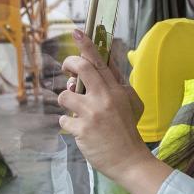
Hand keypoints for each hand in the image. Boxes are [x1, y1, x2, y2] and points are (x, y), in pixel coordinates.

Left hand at [58, 29, 150, 181]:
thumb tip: (87, 75)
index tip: (77, 32)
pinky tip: (80, 131)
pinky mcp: (82, 130)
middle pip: (80, 69)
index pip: (100, 62)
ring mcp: (92, 114)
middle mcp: (104, 98)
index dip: (87, 45)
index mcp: (116, 90)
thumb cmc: (128, 131)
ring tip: (75, 111)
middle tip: (67, 70)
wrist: (130, 160)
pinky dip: (69, 124)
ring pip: (65, 96)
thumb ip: (114, 86)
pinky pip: (63, 120)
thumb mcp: (130, 104)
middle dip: (69, 65)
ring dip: (66, 102)